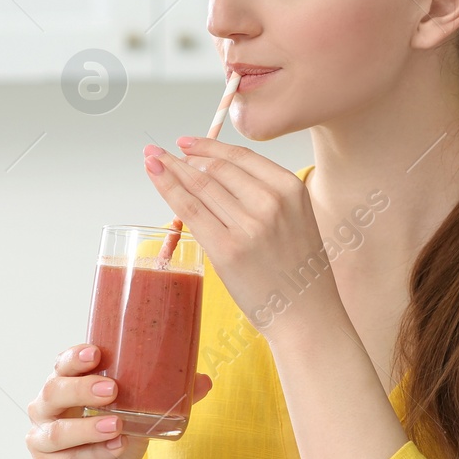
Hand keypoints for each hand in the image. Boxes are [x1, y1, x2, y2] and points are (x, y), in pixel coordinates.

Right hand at [27, 342, 211, 458]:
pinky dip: (91, 455)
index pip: (61, 364)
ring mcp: (42, 440)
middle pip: (53, 392)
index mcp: (65, 385)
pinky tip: (114, 450)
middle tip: (113, 390)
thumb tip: (204, 381)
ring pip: (57, 431)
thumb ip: (165, 399)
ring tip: (116, 426)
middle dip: (82, 389)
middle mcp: (46, 409)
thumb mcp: (138, 416)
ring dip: (88, 427)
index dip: (74, 357)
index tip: (96, 353)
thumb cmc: (113, 440)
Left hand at [143, 137, 340, 339]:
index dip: (208, 146)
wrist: (307, 315)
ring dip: (170, 169)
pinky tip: (155, 177)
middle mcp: (271, 202)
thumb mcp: (297, 219)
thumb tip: (216, 178)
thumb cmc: (299, 272)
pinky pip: (190, 210)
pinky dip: (168, 190)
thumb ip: (265, 196)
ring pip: (200, 186)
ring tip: (151, 160)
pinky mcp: (227, 250)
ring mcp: (248, 226)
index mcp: (291, 189)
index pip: (241, 157)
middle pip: (216, 169)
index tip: (187, 143)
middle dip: (184, 157)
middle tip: (160, 152)